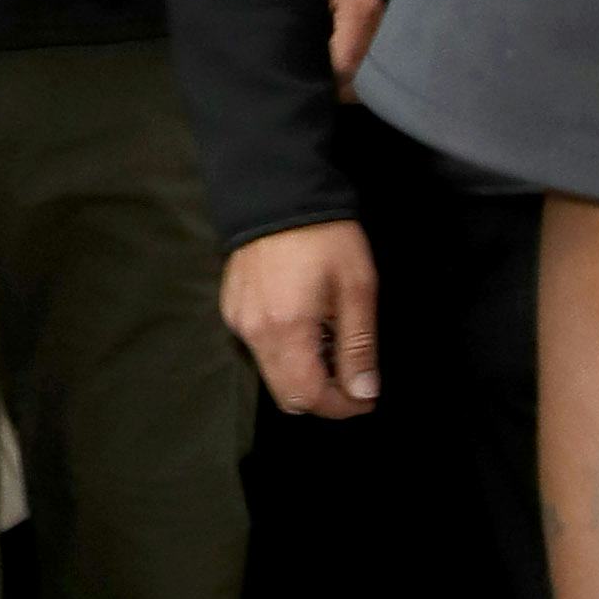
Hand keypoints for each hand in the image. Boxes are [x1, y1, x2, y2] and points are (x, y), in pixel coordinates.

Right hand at [224, 213, 381, 414]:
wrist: (277, 190)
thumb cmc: (324, 235)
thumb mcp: (356, 288)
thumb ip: (358, 346)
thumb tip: (364, 392)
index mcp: (285, 328)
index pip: (308, 396)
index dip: (341, 407)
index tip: (366, 399)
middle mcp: (253, 331)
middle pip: (286, 395)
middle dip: (324, 397)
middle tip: (355, 382)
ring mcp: (237, 321)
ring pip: (273, 375)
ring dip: (305, 376)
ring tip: (334, 348)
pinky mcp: (232, 309)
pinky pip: (260, 349)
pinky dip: (287, 353)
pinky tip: (309, 329)